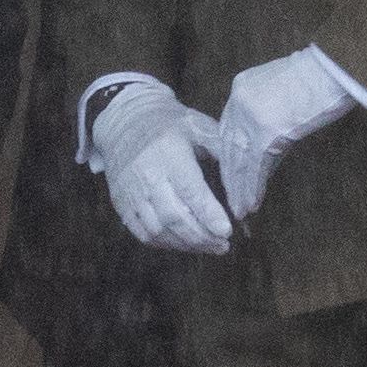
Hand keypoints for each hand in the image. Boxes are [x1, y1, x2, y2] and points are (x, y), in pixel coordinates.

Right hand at [91, 80, 233, 254]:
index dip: (209, 214)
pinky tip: (184, 244)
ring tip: (209, 247)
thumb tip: (245, 179)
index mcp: (169, 154)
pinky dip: (165, 244)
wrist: (125, 120)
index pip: (190, 191)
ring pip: (158, 230)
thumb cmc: (169, 124)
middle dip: (202, 237)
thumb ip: (222, 150)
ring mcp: (132, 192)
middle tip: (223, 245)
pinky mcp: (121, 204)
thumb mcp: (199, 125)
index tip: (227, 231)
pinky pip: (142, 233)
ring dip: (186, 245)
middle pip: (174, 217)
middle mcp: (148, 176)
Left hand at [211, 47, 366, 219]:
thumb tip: (270, 145)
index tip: (231, 173)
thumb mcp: (284, 88)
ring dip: (239, 189)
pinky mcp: (267, 133)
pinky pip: (255, 167)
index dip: (230, 154)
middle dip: (230, 176)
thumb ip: (270, 111)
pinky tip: (252, 203)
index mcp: (242, 87)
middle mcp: (239, 102)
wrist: (334, 67)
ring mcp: (251, 118)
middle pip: (228, 147)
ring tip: (240, 210)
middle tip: (231, 199)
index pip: (228, 128)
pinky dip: (253, 188)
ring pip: (238, 161)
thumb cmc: (320, 74)